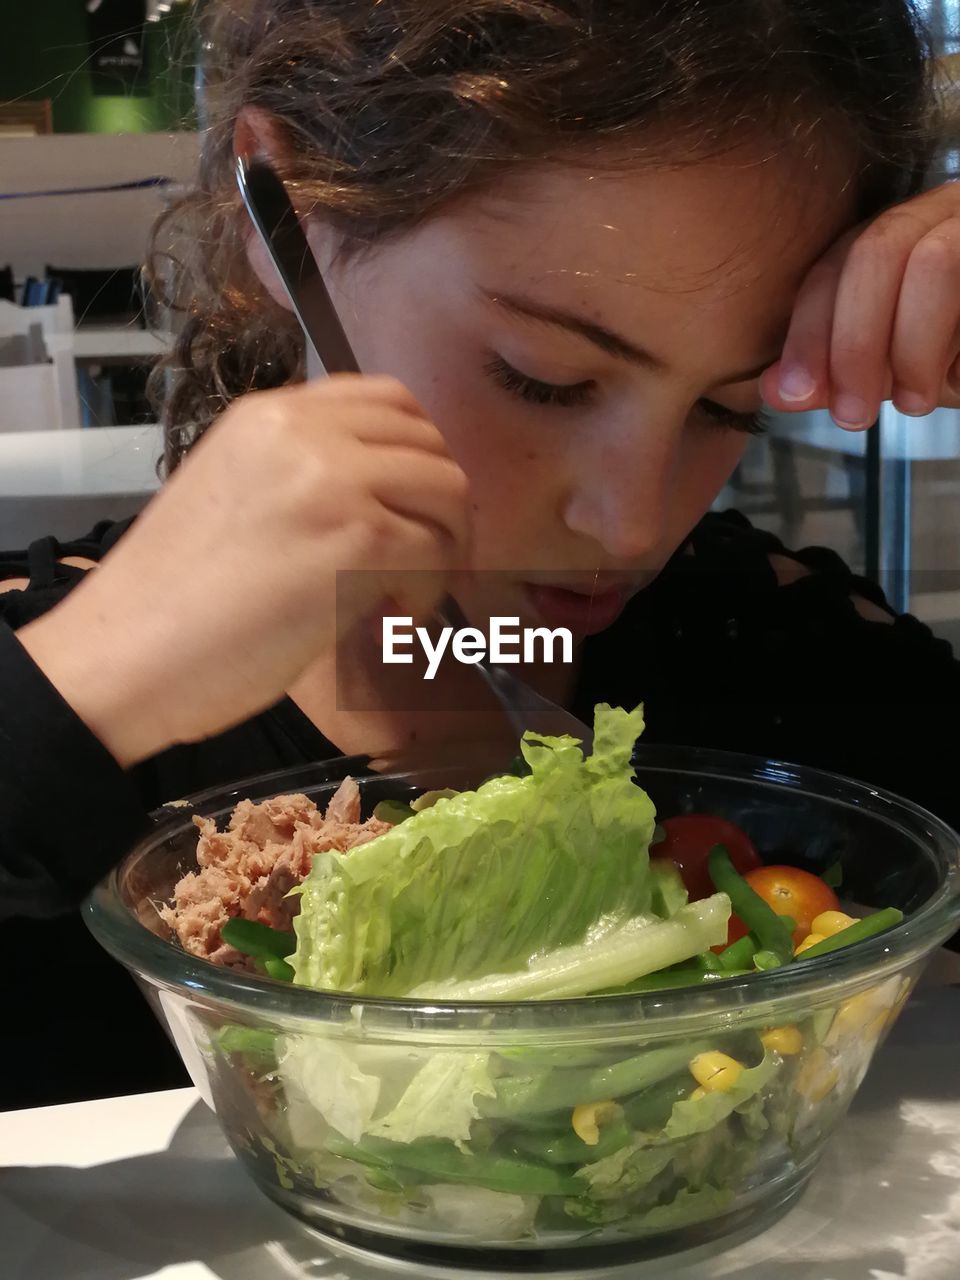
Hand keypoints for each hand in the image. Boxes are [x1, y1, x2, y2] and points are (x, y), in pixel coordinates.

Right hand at [20, 376, 468, 765]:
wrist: (126, 655)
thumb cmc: (172, 599)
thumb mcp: (234, 497)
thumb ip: (299, 477)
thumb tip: (378, 500)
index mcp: (270, 414)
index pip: (386, 401)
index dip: (417, 455)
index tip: (408, 510)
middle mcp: (306, 430)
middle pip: (429, 442)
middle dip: (442, 506)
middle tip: (422, 561)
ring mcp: (336, 480)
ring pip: (447, 491)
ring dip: (444, 547)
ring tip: (403, 594)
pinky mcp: (359, 540)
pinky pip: (436, 551)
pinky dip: (428, 591)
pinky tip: (390, 619)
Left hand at [761, 181, 959, 427]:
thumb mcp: (895, 371)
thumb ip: (836, 373)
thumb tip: (776, 390)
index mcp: (902, 230)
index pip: (835, 262)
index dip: (807, 330)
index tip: (795, 394)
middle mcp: (946, 208)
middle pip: (875, 250)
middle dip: (851, 342)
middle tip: (851, 416)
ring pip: (928, 260)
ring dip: (909, 347)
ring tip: (913, 404)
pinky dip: (950, 344)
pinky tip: (954, 381)